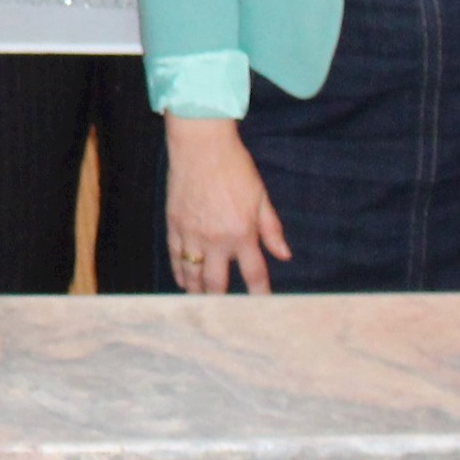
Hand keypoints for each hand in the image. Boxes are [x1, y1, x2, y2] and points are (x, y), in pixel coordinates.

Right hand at [164, 116, 291, 294]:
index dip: (260, 295)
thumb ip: (271, 228)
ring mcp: (192, 234)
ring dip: (198, 292)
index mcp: (242, 233)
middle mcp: (216, 239)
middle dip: (222, 303)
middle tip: (226, 314)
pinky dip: (180, 272)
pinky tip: (184, 282)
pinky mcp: (174, 225)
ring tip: (203, 303)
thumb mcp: (260, 196)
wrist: (201, 145)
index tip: (263, 308)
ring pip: (193, 275)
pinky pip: (175, 257)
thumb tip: (284, 254)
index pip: (254, 274)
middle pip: (217, 283)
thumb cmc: (234, 167)